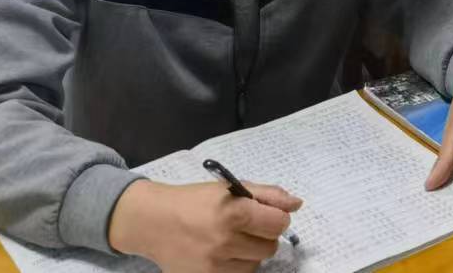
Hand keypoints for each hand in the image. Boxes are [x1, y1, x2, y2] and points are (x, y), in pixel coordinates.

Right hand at [108, 178, 300, 272]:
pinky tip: (222, 254)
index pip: (279, 224)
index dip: (277, 218)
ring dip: (249, 253)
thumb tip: (297, 204)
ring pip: (255, 265)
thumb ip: (269, 195)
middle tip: (245, 227)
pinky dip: (235, 266)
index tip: (266, 215)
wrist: (155, 222)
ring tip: (231, 240)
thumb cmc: (196, 201)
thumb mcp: (232, 188)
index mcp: (234, 213)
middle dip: (263, 236)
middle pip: (270, 247)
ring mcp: (214, 266)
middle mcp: (225, 241)